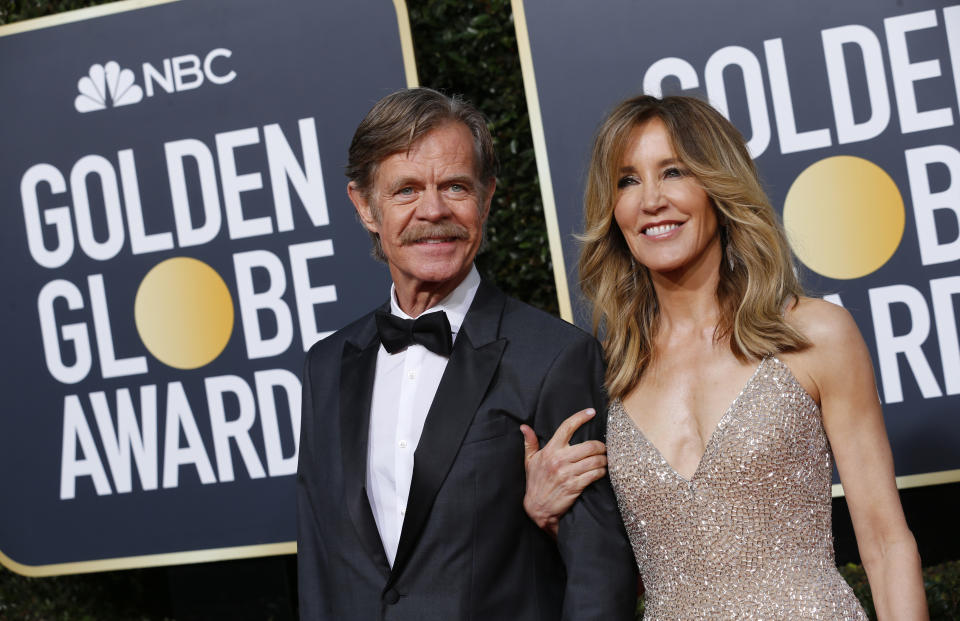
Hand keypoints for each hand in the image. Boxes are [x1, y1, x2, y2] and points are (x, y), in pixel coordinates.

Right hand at [521, 408, 607, 537]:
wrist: (537, 508)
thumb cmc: (535, 482)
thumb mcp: (529, 461)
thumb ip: (529, 442)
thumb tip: (524, 427)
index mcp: (550, 450)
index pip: (567, 427)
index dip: (580, 417)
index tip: (591, 412)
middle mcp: (559, 460)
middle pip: (589, 445)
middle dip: (600, 446)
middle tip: (603, 448)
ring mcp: (568, 473)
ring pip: (594, 460)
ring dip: (603, 460)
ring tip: (604, 460)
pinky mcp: (575, 487)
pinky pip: (594, 475)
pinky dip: (601, 472)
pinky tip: (601, 472)